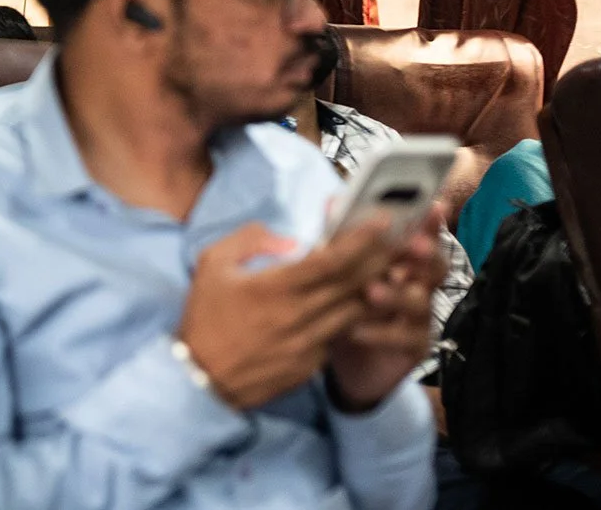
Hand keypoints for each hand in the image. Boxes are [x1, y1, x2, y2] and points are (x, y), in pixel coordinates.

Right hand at [177, 220, 391, 409]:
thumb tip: (290, 240)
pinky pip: (340, 334)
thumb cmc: (205, 317)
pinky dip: (354, 316)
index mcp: (275, 287)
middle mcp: (298, 315)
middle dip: (381, 257)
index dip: (361, 239)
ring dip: (376, 288)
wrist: (200, 378)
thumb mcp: (212, 263)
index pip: (331, 260)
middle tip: (401, 238)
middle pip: (354, 284)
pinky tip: (361, 303)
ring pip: (355, 311)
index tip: (382, 221)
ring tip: (391, 267)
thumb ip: (250, 240)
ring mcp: (309, 343)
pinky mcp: (312, 364)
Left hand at [326, 221, 445, 411]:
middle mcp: (419, 284)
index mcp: (403, 259)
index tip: (433, 206)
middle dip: (427, 253)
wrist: (344, 360)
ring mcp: (420, 317)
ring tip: (372, 291)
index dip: (430, 222)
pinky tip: (356, 330)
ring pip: (420, 301)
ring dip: (397, 294)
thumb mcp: (339, 270)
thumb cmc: (345, 304)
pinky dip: (380, 333)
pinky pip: (405, 338)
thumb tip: (333, 201)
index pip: (421, 234)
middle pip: (435, 265)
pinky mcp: (415, 347)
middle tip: (413, 246)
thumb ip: (339, 237)